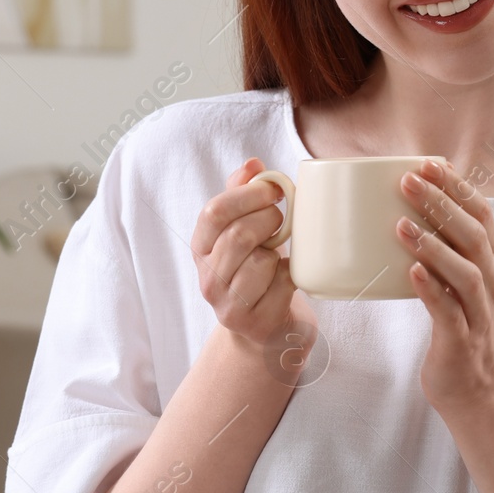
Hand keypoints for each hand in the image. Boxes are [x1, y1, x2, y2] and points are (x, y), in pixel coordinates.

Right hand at [191, 157, 315, 353]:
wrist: (268, 328)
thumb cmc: (259, 270)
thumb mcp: (246, 231)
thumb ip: (243, 196)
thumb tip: (252, 164)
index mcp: (201, 248)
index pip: (214, 212)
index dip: (248, 195)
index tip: (273, 190)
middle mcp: (207, 279)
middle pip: (238, 235)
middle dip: (269, 220)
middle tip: (281, 221)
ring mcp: (228, 305)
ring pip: (260, 263)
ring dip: (278, 254)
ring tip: (278, 258)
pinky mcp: (254, 324)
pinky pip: (282, 287)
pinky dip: (292, 277)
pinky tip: (286, 281)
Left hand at [396, 158, 493, 413]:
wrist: (480, 390)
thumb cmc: (463, 328)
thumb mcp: (461, 282)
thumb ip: (446, 249)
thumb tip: (406, 210)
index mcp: (491, 263)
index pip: (481, 214)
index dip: (457, 186)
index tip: (429, 163)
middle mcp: (490, 283)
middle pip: (473, 235)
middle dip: (441, 205)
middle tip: (408, 181)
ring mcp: (479, 313)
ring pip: (465, 273)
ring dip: (434, 246)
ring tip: (402, 225)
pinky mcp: (462, 341)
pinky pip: (450, 312)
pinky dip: (432, 291)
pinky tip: (412, 273)